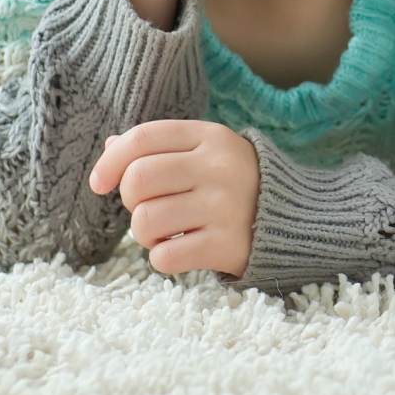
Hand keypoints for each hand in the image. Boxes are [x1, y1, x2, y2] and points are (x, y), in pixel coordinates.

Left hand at [89, 120, 259, 277]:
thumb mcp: (206, 150)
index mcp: (210, 137)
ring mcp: (224, 206)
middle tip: (150, 206)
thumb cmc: (236, 181)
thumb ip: (161, 146)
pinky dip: (162, 258)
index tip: (100, 183)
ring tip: (167, 231)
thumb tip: (110, 146)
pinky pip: (165, 257)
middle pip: (138, 179)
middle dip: (131, 200)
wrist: (294, 217)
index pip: (143, 137)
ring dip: (145, 233)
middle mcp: (217, 167)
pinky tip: (181, 248)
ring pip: (146, 221)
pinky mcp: (227, 245)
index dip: (111, 160)